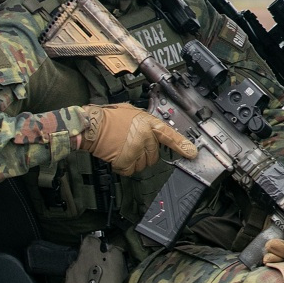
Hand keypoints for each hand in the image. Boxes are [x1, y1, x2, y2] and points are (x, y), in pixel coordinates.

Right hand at [78, 103, 196, 175]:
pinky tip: (117, 156)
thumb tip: (151, 129)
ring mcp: (136, 149)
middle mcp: (145, 137)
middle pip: (155, 154)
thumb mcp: (132, 112)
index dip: (182, 145)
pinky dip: (123, 167)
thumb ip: (145, 121)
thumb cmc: (108, 117)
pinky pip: (130, 171)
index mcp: (149, 123)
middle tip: (132, 145)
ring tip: (122, 149)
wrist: (91, 125)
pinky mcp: (126, 161)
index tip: (192, 153)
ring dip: (134, 161)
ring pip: (143, 164)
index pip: (170, 135)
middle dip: (145, 153)